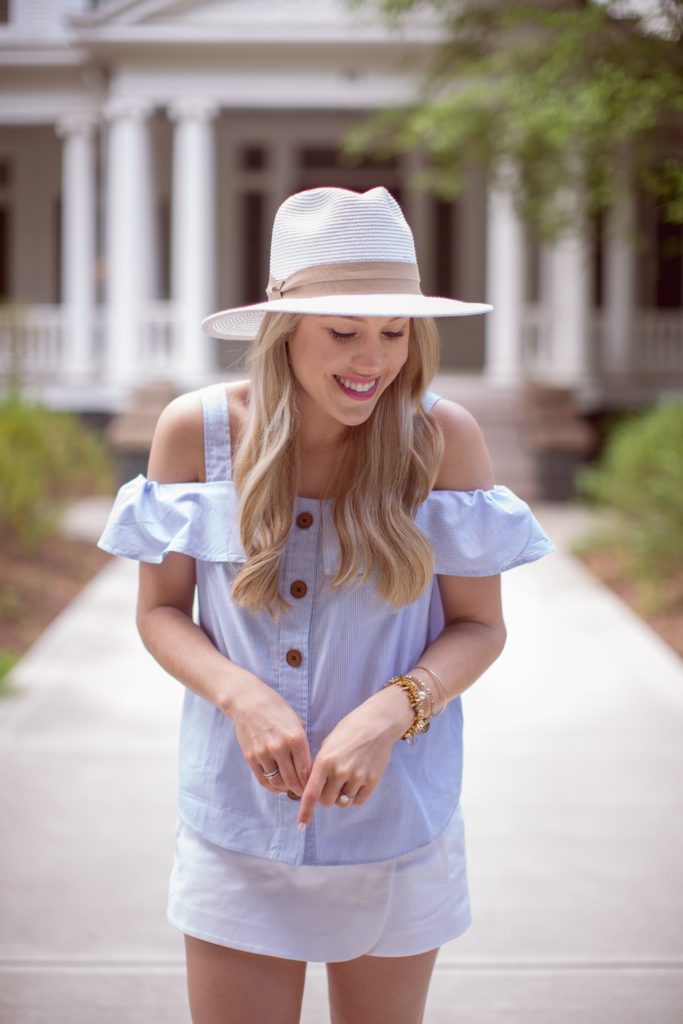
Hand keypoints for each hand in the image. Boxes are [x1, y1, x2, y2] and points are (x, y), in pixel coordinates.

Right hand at [228, 676, 311, 797]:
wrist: (247, 700)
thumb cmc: (276, 708)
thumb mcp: (296, 721)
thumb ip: (302, 743)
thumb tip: (309, 766)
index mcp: (295, 738)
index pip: (307, 771)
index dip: (312, 783)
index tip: (315, 786)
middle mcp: (279, 747)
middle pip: (293, 781)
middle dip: (301, 790)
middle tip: (305, 792)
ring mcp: (263, 753)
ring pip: (278, 783)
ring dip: (287, 789)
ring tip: (292, 788)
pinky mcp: (250, 757)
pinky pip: (263, 780)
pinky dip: (272, 787)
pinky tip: (279, 786)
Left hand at [297, 685, 412, 828]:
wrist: (377, 724)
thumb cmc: (349, 730)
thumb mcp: (328, 744)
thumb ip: (319, 766)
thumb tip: (313, 787)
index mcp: (324, 761)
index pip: (311, 793)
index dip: (305, 811)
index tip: (301, 825)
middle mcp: (340, 772)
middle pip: (327, 801)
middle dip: (325, 797)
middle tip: (330, 785)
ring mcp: (357, 777)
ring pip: (342, 802)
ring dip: (340, 797)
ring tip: (345, 780)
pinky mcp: (372, 781)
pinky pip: (358, 801)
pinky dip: (354, 797)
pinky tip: (355, 784)